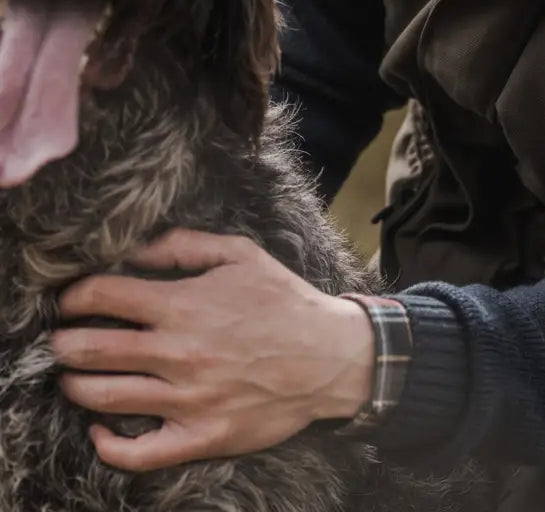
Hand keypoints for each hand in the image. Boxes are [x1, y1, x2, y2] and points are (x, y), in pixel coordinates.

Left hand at [51, 229, 374, 471]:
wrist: (330, 354)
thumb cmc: (285, 300)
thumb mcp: (242, 254)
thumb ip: (184, 245)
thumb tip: (135, 249)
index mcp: (184, 305)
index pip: (101, 297)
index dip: (74, 296)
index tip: (69, 300)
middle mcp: (178, 352)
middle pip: (90, 349)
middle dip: (64, 341)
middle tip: (61, 339)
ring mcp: (187, 400)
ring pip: (102, 396)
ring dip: (74, 384)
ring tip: (73, 376)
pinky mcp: (200, 437)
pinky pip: (137, 453)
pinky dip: (107, 444)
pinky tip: (98, 429)